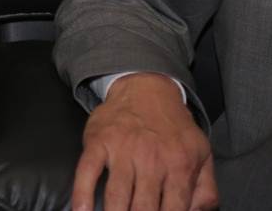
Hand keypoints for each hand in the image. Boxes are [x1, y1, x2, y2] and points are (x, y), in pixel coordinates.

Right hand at [73, 73, 218, 210]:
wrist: (146, 88)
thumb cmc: (174, 127)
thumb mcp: (201, 154)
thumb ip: (205, 189)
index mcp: (179, 167)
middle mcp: (151, 160)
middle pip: (144, 208)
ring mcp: (122, 150)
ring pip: (116, 195)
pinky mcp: (98, 142)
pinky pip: (87, 172)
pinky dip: (82, 193)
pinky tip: (80, 210)